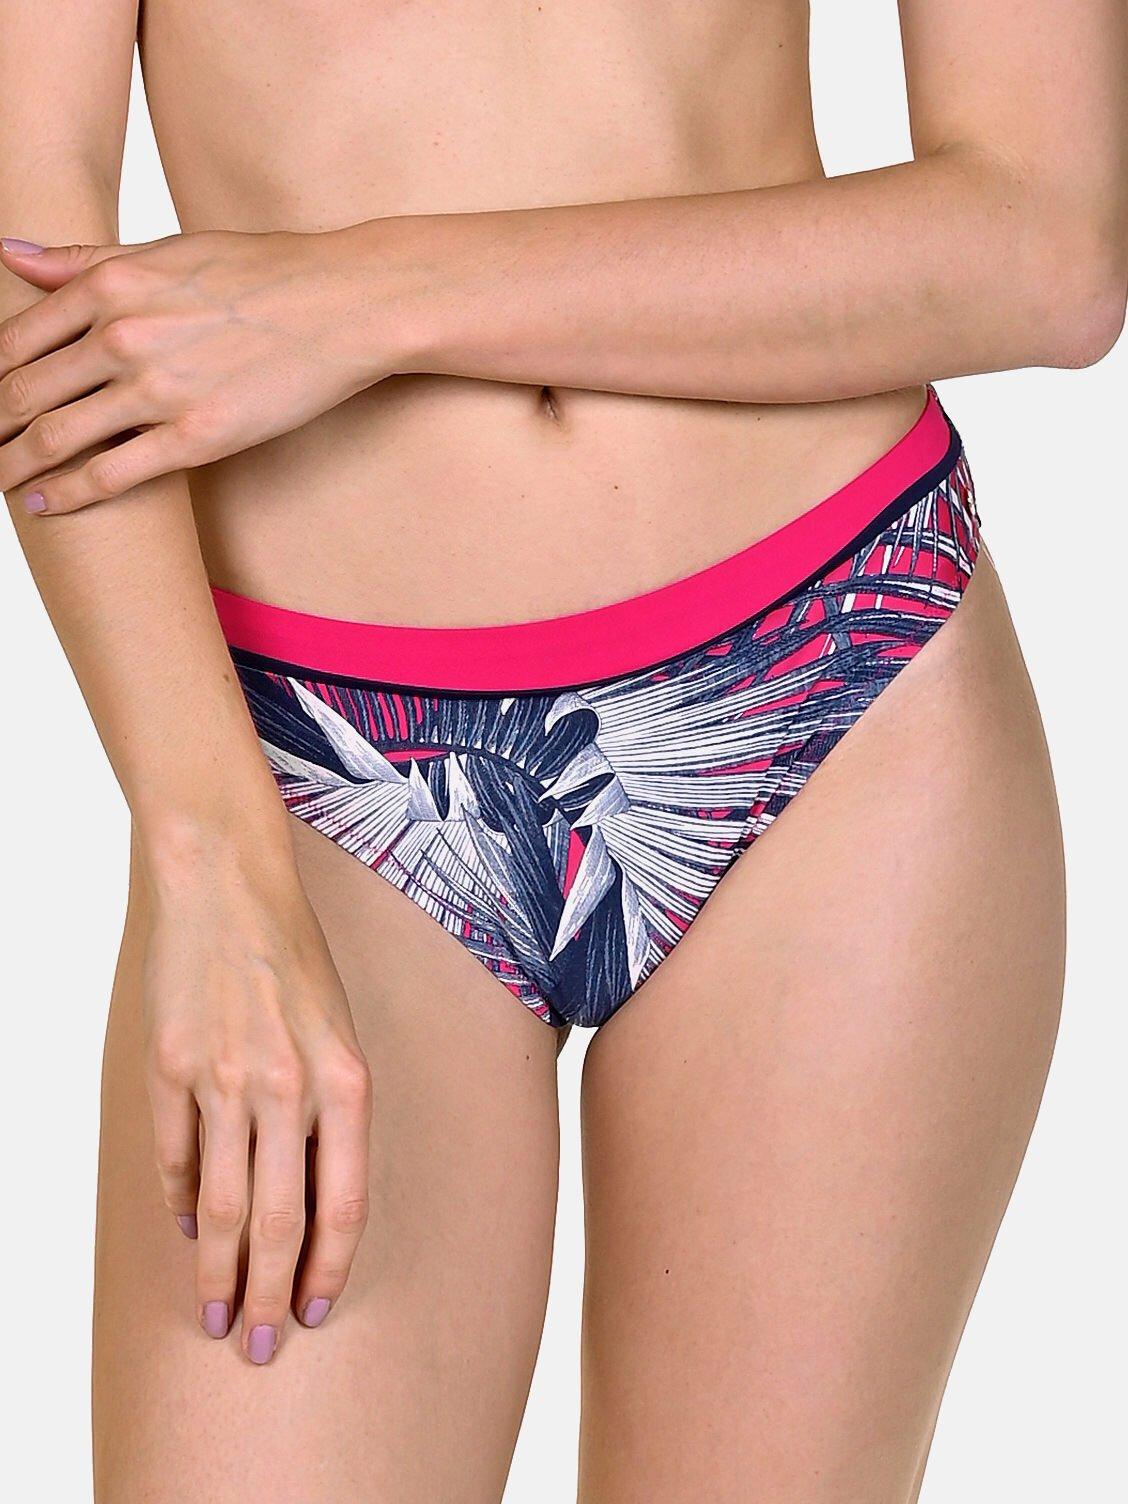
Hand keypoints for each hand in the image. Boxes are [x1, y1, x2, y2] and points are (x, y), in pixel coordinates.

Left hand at [0, 227, 387, 512]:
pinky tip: (43, 504)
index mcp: (109, 286)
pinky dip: (66, 494)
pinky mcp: (195, 437)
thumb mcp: (165, 250)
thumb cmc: (263, 273)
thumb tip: (10, 254)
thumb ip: (84, 259)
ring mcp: (156, 390)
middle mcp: (122, 336)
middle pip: (23, 393)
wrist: (342, 305)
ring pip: (55, 437)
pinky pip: (111, 475)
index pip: (15, 339)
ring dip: (14, 464)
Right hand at [141, 833, 371, 1364]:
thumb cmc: (297, 962)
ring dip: (218, 1272)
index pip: (343, 1205)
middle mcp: (287, 1086)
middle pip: (281, 1222)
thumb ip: (333, 1116)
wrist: (228, 888)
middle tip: (261, 1347)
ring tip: (217, 1313)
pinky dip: (181, 1203)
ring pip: (222, 1206)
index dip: (328, 1270)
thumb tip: (310, 1201)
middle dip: (272, 1295)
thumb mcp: (342, 1032)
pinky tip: (189, 1231)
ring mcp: (222, 1079)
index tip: (313, 1312)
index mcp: (346, 1080)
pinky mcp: (169, 1069)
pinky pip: (175, 1159)